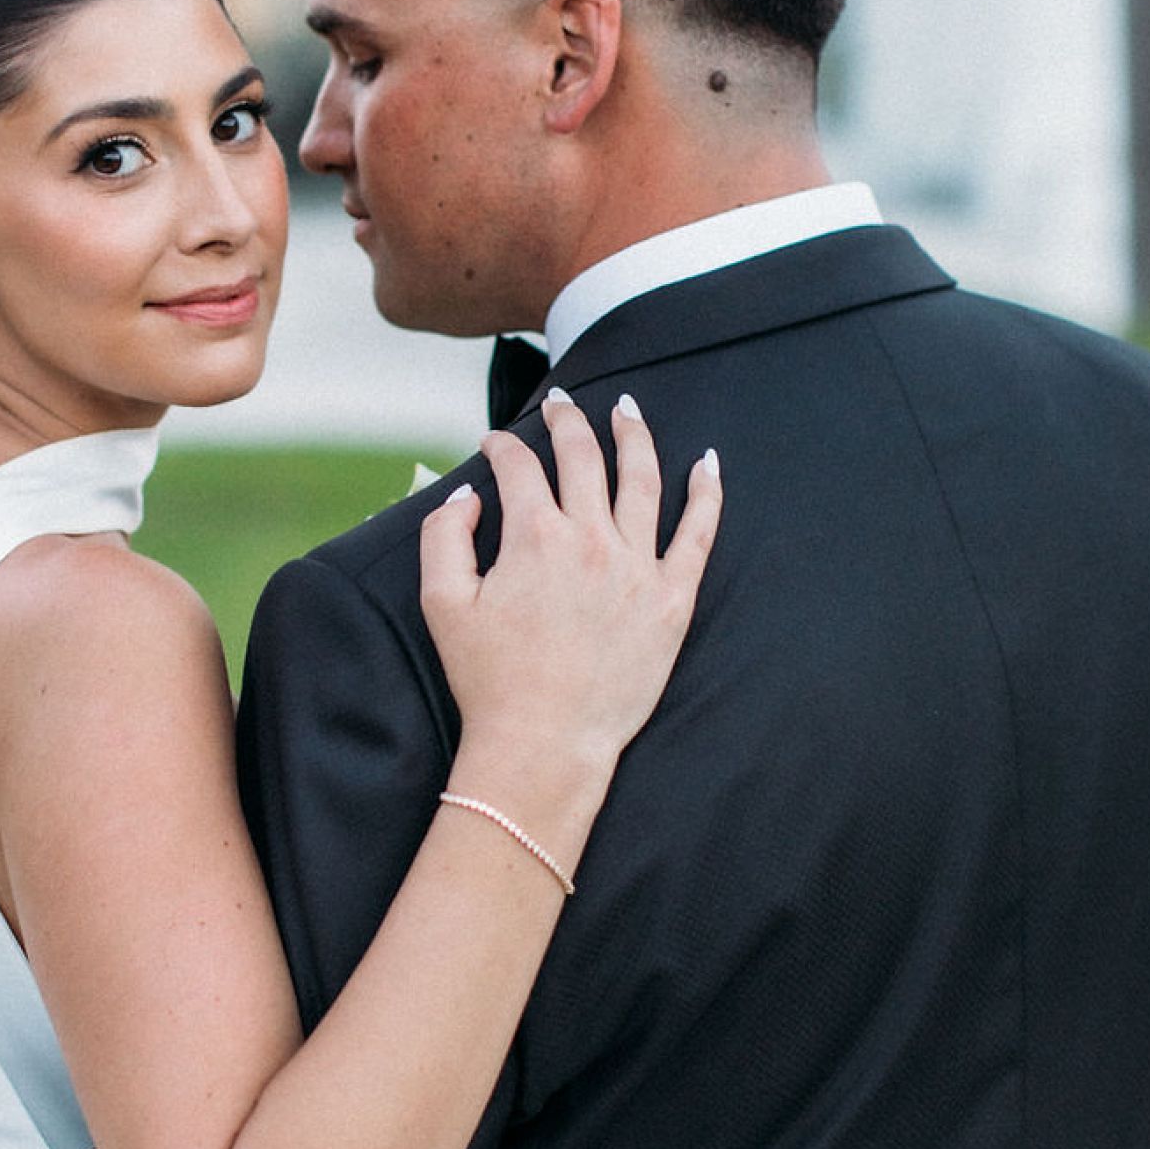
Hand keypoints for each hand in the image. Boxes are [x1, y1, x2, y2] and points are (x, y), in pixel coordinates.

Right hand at [419, 391, 721, 786]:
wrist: (544, 744)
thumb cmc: (489, 680)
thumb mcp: (441, 603)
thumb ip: (445, 536)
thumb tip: (467, 496)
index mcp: (534, 537)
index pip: (521, 467)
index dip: (504, 447)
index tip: (496, 445)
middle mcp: (591, 539)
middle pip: (583, 457)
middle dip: (568, 421)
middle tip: (561, 404)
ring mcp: (637, 567)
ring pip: (642, 479)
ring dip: (634, 436)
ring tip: (626, 410)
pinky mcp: (672, 599)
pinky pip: (698, 534)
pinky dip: (705, 493)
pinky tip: (708, 464)